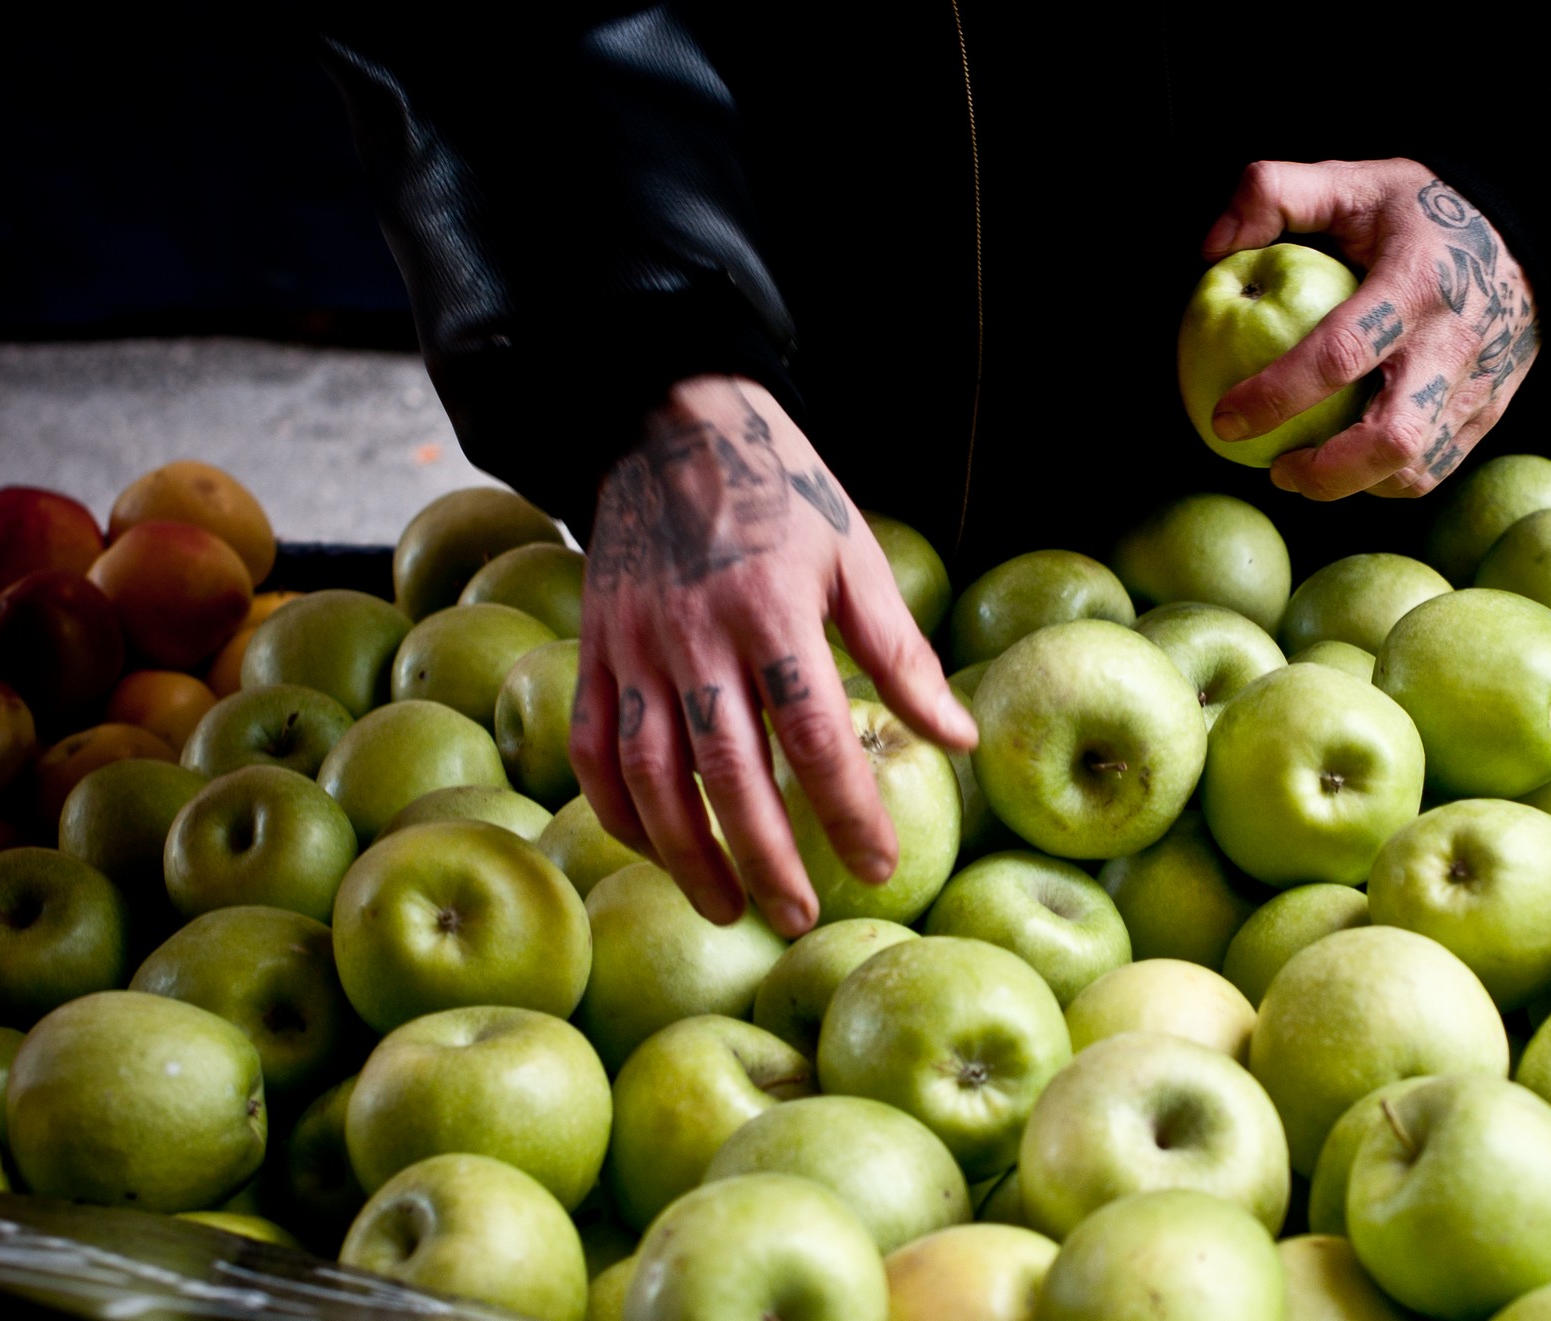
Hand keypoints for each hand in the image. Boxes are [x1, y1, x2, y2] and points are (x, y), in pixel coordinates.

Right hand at [568, 375, 976, 937]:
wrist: (668, 424)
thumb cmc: (781, 492)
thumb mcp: (855, 556)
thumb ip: (901, 652)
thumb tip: (959, 738)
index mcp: (773, 608)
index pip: (815, 733)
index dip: (848, 809)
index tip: (879, 866)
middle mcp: (695, 634)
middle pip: (727, 771)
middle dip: (765, 856)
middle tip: (800, 917)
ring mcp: (633, 644)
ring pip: (649, 774)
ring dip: (686, 853)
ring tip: (728, 909)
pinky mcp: (593, 646)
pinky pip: (591, 745)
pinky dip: (615, 808)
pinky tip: (655, 849)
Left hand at [1200, 158, 1540, 498]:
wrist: (1523, 227)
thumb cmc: (1417, 210)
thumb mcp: (1350, 179)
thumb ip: (1273, 193)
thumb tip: (1211, 248)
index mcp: (1414, 283)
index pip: (1340, 355)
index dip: (1276, 396)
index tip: (1225, 418)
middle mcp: (1451, 343)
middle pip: (1392, 440)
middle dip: (1324, 474)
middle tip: (1276, 469)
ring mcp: (1478, 384)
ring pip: (1417, 469)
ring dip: (1353, 485)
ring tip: (1304, 469)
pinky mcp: (1490, 410)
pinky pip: (1437, 467)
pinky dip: (1385, 480)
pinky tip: (1347, 465)